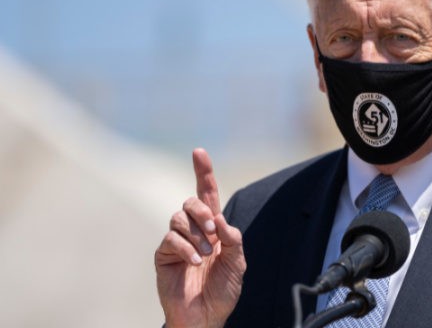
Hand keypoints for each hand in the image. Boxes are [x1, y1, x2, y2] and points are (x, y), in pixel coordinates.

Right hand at [155, 148, 245, 327]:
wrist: (205, 318)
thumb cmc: (222, 291)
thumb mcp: (237, 263)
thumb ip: (233, 238)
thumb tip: (220, 218)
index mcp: (213, 227)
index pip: (207, 193)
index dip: (203, 172)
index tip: (199, 151)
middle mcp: (194, 229)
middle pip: (191, 201)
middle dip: (202, 211)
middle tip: (214, 231)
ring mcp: (177, 241)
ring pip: (178, 217)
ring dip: (195, 233)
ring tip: (205, 255)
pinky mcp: (163, 255)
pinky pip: (170, 239)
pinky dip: (185, 248)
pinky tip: (194, 263)